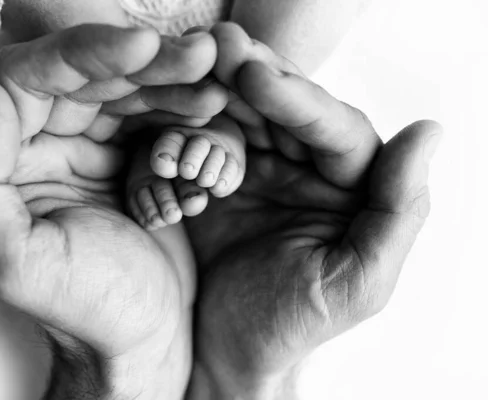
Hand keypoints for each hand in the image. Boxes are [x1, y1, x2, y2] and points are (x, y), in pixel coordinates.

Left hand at [0, 24, 225, 399]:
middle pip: (90, 78)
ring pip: (129, 93)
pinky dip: (185, 110)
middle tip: (196, 57)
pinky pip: (157, 119)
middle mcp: (46, 146)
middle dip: (145, 63)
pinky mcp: (134, 161)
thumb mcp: (14, 261)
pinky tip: (212, 109)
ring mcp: (94, 151)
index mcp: (9, 162)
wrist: (142, 339)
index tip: (141, 49)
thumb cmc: (85, 309)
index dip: (87, 54)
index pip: (35, 79)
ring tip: (213, 85)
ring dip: (172, 82)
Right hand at [186, 32, 441, 398]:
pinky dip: (189, 124)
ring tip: (196, 59)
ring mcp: (259, 172)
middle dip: (256, 75)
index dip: (297, 99)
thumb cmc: (292, 326)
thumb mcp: (358, 281)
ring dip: (221, 87)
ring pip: (245, 116)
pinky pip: (206, 141)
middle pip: (287, 109)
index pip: (333, 129)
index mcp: (350, 189)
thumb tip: (428, 130)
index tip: (255, 76)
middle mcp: (307, 171)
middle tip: (220, 46)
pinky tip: (174, 107)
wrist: (225, 354)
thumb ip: (399, 210)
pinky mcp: (216, 180)